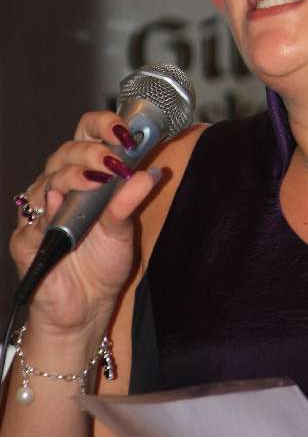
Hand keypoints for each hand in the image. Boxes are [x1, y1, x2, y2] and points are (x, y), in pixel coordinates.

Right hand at [10, 111, 160, 338]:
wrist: (86, 310)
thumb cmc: (102, 266)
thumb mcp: (124, 231)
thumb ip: (131, 201)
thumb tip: (151, 171)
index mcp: (84, 178)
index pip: (85, 137)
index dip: (102, 126)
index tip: (124, 131)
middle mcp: (59, 190)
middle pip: (64, 153)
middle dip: (90, 151)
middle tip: (113, 159)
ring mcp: (40, 214)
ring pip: (46, 180)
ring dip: (72, 175)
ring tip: (95, 178)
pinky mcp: (27, 241)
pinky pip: (31, 220)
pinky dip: (46, 211)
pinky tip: (59, 206)